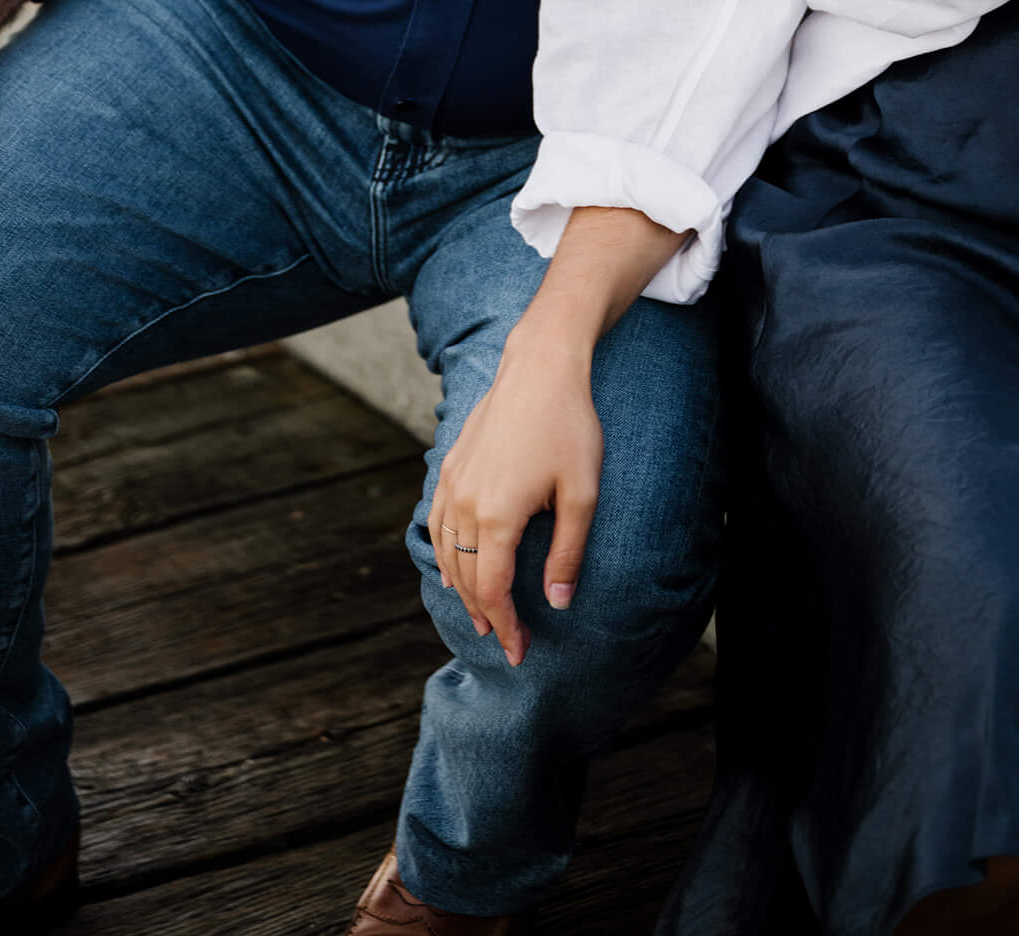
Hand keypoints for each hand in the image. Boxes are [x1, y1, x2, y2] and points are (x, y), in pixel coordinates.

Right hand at [427, 326, 604, 667]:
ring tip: (481, 615)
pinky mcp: (450, 464)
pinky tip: (451, 567)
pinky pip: (436, 521)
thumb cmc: (568, 426)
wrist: (540, 367)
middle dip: (484, 615)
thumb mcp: (582, 493)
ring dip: (461, 589)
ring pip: (446, 553)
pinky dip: (442, 552)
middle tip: (505, 642)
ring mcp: (452, 482)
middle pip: (466, 577)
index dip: (506, 626)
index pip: (492, 590)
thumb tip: (557, 603)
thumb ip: (567, 553)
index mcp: (496, 516)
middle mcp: (464, 503)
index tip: (520, 652)